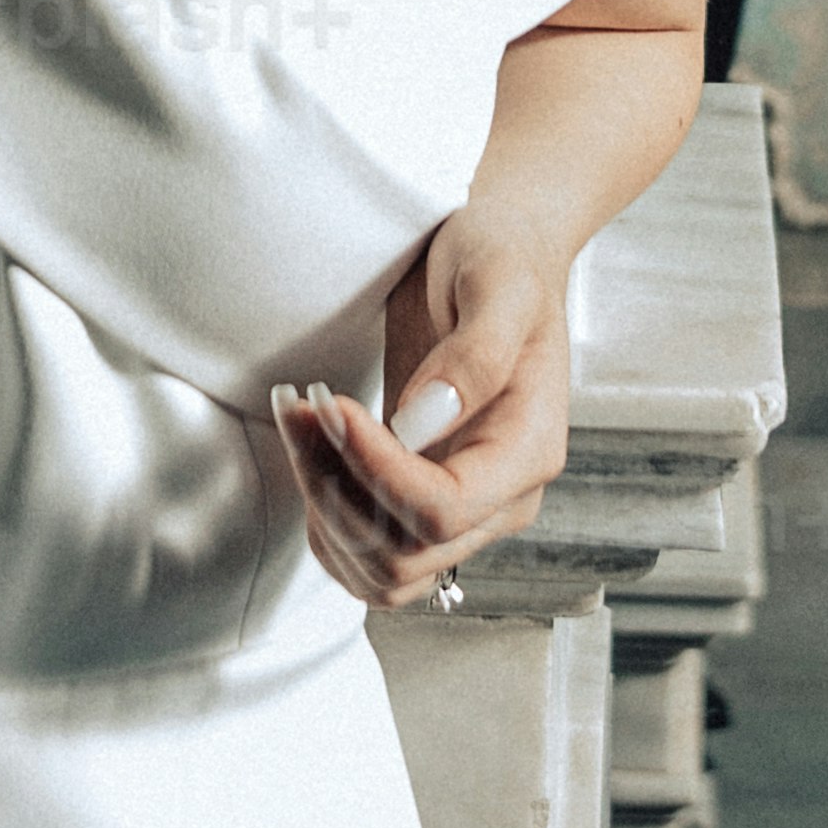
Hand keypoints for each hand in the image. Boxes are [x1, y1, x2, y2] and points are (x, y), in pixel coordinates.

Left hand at [272, 214, 570, 612]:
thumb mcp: (497, 282)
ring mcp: (464, 512)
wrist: (497, 256)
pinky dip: (325, 521)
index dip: (375, 471)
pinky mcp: (422, 505)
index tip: (330, 404)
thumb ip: (476, 352)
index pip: (445, 510)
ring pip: (381, 571)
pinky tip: (311, 452)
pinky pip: (367, 557)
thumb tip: (426, 419)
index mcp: (529, 450)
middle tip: (301, 404)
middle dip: (334, 486)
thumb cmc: (502, 259)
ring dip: (322, 509)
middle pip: (405, 552)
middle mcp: (501, 499)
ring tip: (298, 421)